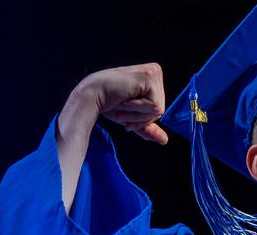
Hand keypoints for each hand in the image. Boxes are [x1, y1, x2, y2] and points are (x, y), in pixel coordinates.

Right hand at [56, 63, 167, 211]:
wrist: (91, 96)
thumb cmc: (108, 103)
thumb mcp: (131, 117)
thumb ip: (147, 127)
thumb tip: (165, 141)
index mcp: (153, 78)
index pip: (159, 108)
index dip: (142, 117)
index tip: (125, 110)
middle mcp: (156, 71)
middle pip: (160, 109)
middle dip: (140, 117)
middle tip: (122, 106)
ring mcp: (154, 72)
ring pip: (158, 109)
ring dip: (137, 113)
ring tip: (122, 102)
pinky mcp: (150, 77)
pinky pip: (154, 106)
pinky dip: (137, 108)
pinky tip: (124, 98)